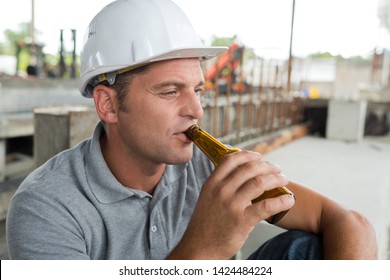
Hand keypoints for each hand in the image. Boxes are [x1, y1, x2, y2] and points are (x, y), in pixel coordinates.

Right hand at [169, 150, 293, 258]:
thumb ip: (221, 186)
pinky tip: (288, 201)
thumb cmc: (205, 225)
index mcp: (212, 183)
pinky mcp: (242, 221)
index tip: (260, 156)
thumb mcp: (207, 198)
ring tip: (284, 181)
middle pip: (249, 168)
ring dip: (276, 179)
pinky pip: (266, 206)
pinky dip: (281, 201)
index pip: (231, 160)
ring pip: (259, 183)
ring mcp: (231, 205)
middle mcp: (221, 190)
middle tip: (277, 170)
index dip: (248, 155)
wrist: (198, 248)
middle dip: (267, 166)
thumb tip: (241, 176)